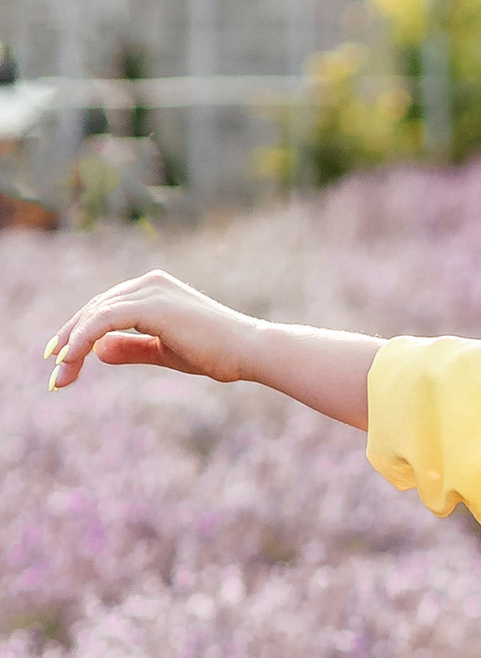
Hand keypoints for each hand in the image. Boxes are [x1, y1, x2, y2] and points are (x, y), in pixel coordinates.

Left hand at [42, 274, 377, 427]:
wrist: (249, 351)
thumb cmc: (218, 353)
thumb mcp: (167, 352)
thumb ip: (133, 348)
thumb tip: (98, 351)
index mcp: (153, 290)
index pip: (105, 308)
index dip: (80, 333)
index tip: (63, 359)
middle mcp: (147, 283)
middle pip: (94, 308)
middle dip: (70, 340)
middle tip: (55, 371)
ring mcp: (148, 291)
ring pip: (94, 314)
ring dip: (72, 345)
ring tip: (61, 374)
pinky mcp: (150, 306)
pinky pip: (103, 321)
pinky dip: (83, 341)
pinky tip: (73, 361)